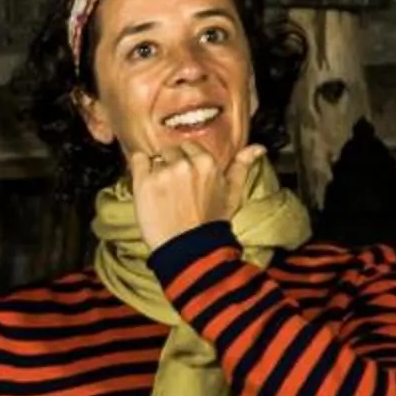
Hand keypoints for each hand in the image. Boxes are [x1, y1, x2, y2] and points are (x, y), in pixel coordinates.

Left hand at [129, 139, 261, 252]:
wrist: (188, 249)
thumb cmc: (211, 223)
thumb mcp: (232, 193)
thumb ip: (242, 166)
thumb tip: (257, 148)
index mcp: (207, 163)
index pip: (189, 147)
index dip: (185, 162)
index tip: (184, 178)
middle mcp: (185, 163)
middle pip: (170, 151)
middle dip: (170, 165)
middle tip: (172, 188)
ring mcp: (164, 172)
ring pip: (155, 157)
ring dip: (155, 170)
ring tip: (161, 193)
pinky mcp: (144, 182)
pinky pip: (137, 160)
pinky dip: (139, 169)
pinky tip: (147, 188)